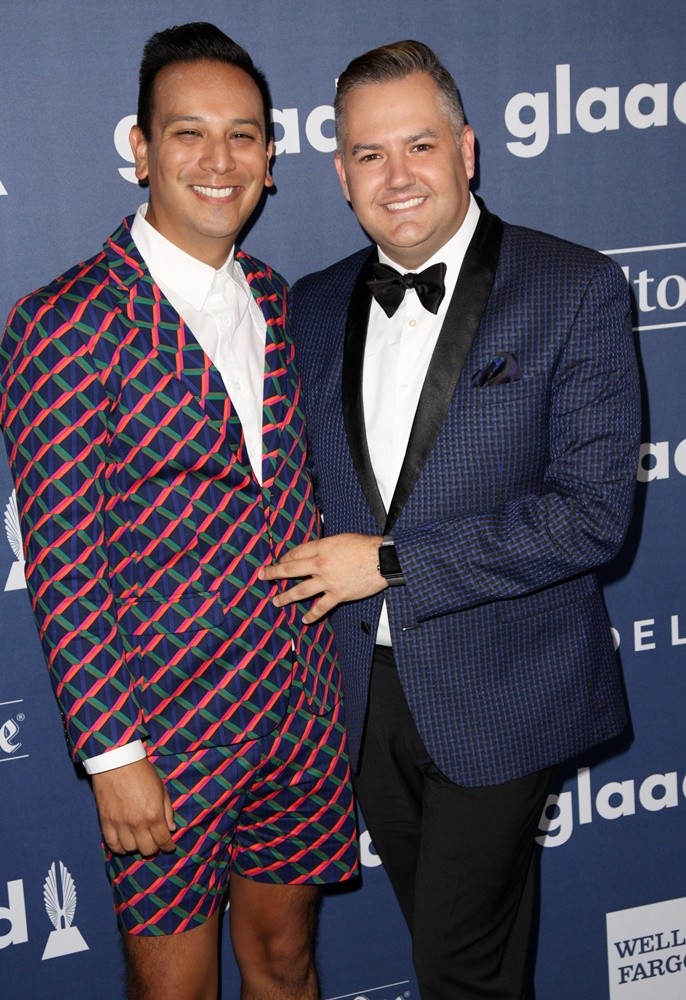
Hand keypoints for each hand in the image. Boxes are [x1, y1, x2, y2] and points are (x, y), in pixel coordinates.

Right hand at [91, 756, 176, 855]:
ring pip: (130, 849)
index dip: (168, 846)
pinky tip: (124, 843)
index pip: (163, 840)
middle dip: (154, 847)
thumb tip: (171, 829)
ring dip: (137, 847)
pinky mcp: (106, 822)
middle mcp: (137, 823)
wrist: (117, 762)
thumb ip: (167, 810)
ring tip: (139, 839)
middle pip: (147, 849)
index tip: (169, 846)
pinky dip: (119, 847)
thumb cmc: (141, 772)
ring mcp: (120, 824)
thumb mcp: (161, 788)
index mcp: (154, 814)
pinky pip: (112, 845)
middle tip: (155, 841)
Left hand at [259, 533, 386, 623]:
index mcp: (322, 547)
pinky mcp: (338, 594)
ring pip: (300, 590)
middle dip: (274, 572)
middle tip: (262, 575)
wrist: (382, 559)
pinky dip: (312, 615)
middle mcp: (320, 564)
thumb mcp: (342, 538)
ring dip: (286, 597)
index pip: (297, 552)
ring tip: (276, 602)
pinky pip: (321, 607)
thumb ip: (326, 545)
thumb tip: (316, 550)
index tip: (280, 561)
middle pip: (291, 568)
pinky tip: (304, 620)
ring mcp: (328, 581)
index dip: (286, 557)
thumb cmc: (365, 546)